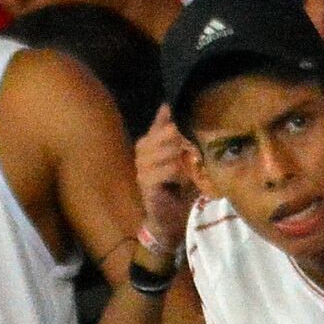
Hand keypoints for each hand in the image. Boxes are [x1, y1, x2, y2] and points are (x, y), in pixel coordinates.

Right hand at [134, 104, 199, 246]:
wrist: (168, 217)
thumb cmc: (174, 186)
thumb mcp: (176, 156)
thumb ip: (169, 134)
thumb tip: (165, 106)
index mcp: (146, 147)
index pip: (154, 129)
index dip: (163, 125)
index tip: (174, 122)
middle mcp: (140, 156)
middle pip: (156, 138)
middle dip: (173, 142)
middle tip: (183, 151)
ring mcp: (141, 171)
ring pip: (162, 154)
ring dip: (177, 159)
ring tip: (183, 169)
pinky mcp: (146, 185)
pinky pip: (163, 171)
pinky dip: (175, 173)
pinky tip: (180, 180)